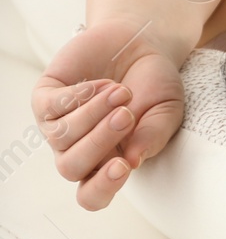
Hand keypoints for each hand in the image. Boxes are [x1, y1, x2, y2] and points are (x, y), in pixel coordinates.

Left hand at [31, 14, 184, 210]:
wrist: (140, 43)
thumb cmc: (154, 84)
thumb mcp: (166, 112)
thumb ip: (152, 136)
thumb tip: (132, 161)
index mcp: (110, 162)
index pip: (93, 195)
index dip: (102, 188)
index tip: (122, 166)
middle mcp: (79, 149)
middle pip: (71, 168)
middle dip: (99, 142)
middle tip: (126, 115)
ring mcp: (58, 125)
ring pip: (61, 137)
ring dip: (94, 113)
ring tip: (121, 92)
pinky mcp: (46, 97)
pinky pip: (52, 107)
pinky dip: (81, 95)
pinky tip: (103, 83)